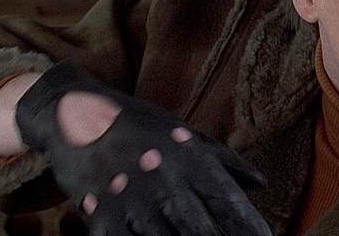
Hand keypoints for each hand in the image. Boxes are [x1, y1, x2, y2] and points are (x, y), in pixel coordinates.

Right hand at [14, 61, 271, 234]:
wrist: (77, 113)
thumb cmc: (140, 124)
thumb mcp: (186, 133)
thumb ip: (225, 161)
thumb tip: (261, 183)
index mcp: (189, 160)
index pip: (227, 200)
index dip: (248, 225)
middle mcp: (166, 181)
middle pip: (202, 226)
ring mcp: (133, 200)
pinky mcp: (102, 214)